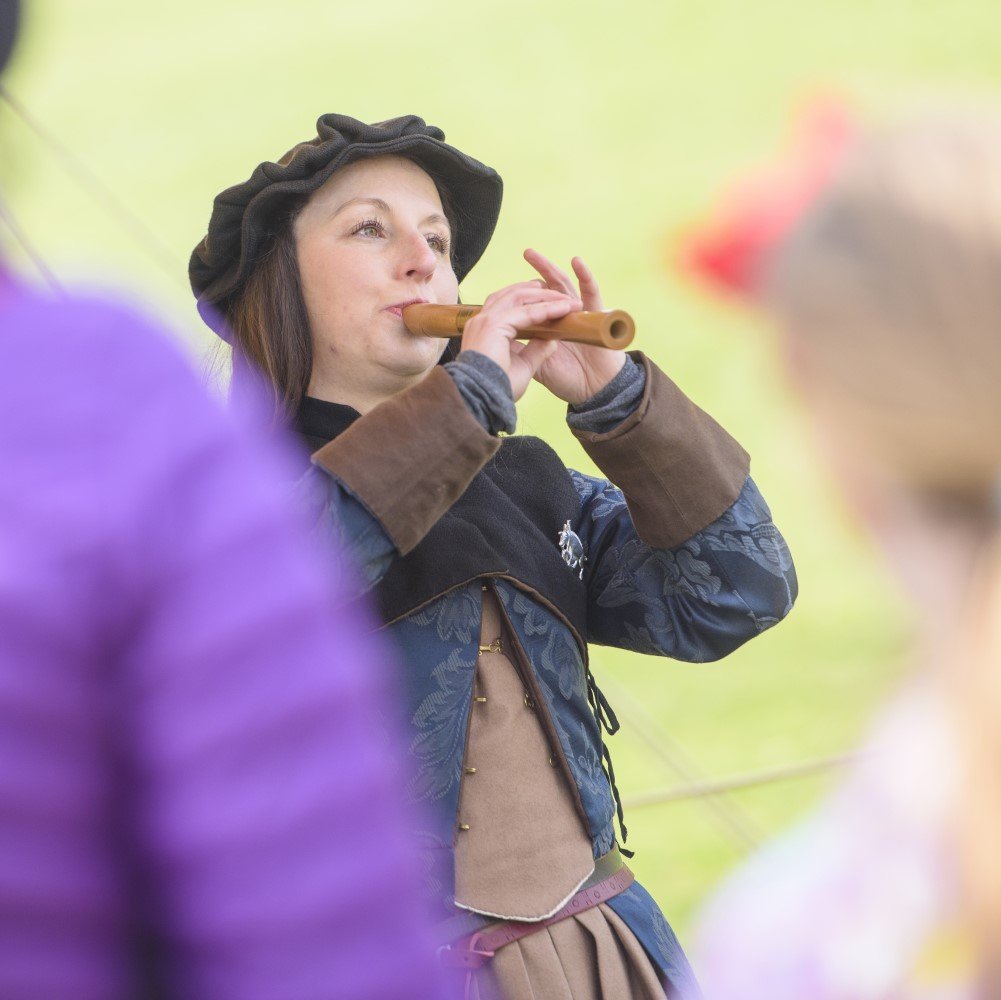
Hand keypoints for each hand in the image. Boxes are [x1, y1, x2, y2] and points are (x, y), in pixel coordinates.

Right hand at [458, 280, 579, 401]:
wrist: (483, 401)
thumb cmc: (498, 389)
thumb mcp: (523, 366)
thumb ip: (535, 350)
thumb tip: (552, 340)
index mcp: (485, 330)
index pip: (508, 305)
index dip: (532, 303)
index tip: (553, 303)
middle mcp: (482, 320)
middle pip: (513, 294)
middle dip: (540, 293)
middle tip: (563, 296)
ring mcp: (485, 320)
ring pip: (519, 297)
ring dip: (545, 297)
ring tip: (567, 300)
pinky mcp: (493, 325)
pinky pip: (526, 312)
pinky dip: (546, 309)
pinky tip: (563, 309)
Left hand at [523, 249, 625, 404]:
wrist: (596, 392)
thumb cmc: (569, 380)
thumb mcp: (536, 367)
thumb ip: (522, 351)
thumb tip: (501, 337)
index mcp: (548, 327)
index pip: (530, 307)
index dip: (519, 298)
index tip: (508, 286)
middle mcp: (563, 317)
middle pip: (545, 290)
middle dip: (535, 272)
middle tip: (527, 252)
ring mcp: (579, 316)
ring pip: (564, 285)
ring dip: (550, 267)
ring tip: (537, 252)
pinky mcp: (597, 318)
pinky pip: (592, 294)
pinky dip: (586, 278)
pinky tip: (576, 262)